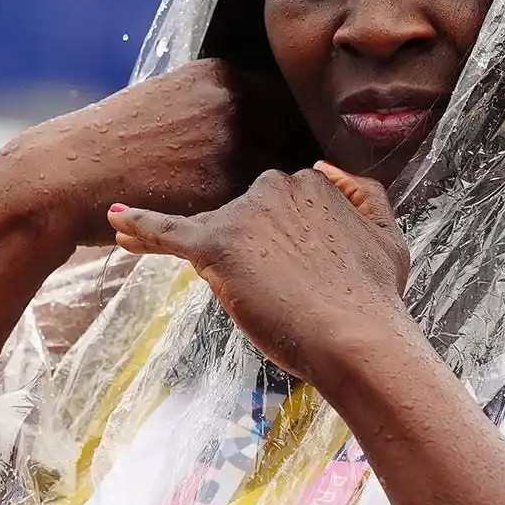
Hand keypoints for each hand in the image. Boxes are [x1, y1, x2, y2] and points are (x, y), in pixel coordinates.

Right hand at [0, 59, 304, 246]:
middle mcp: (234, 101)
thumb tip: (259, 126)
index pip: (283, 102)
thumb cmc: (108, 144)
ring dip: (276, 197)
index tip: (281, 155)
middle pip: (293, 136)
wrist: (63, 175)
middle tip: (279, 193)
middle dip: (287, 162)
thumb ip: (214, 107)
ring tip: (268, 219)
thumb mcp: (165, 101)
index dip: (285, 132)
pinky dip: (256, 221)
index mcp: (221, 74)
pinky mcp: (224, 187)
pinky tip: (243, 233)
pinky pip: (258, 207)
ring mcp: (232, 143)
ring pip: (281, 175)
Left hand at [106, 161, 411, 382]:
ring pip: (206, 221)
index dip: (275, 234)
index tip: (281, 261)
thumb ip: (363, 193)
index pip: (275, 199)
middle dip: (243, 241)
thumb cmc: (373, 298)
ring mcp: (244, 214)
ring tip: (165, 251)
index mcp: (311, 181)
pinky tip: (115, 220)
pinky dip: (140, 224)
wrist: (357, 337)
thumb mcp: (388, 234)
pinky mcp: (217, 244)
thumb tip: (326, 167)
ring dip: (190, 238)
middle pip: (239, 208)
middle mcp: (274, 186)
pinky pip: (169, 230)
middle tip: (268, 284)